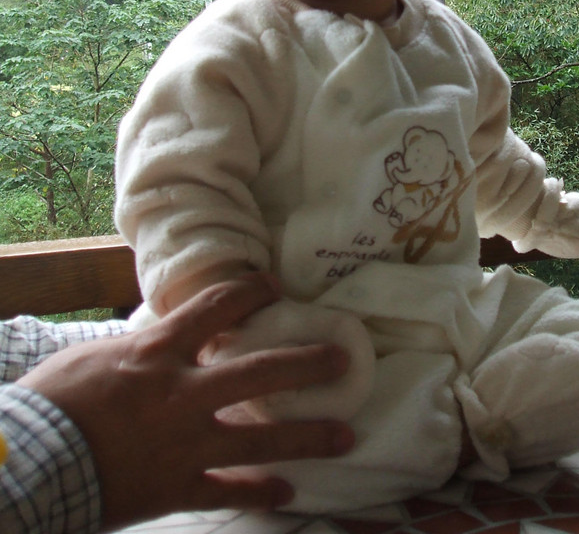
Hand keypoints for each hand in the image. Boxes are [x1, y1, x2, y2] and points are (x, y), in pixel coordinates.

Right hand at [19, 274, 354, 530]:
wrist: (32, 462)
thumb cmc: (56, 401)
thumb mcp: (96, 356)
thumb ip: (141, 347)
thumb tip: (166, 334)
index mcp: (160, 353)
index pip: (217, 308)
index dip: (251, 293)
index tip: (274, 287)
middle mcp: (184, 393)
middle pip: (259, 370)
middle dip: (306, 363)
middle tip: (343, 358)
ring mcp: (185, 443)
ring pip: (260, 437)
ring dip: (306, 436)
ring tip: (345, 434)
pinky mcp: (176, 487)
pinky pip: (228, 491)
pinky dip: (258, 492)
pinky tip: (287, 493)